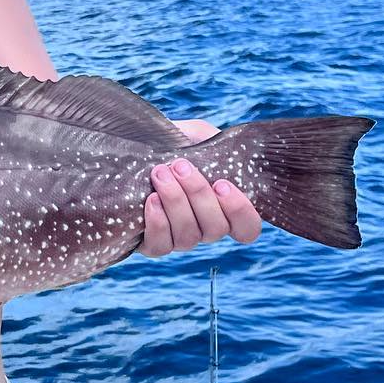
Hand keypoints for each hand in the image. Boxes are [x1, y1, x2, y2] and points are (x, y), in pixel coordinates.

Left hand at [139, 119, 262, 258]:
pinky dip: (158, 223)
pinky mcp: (154, 245)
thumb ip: (213, 140)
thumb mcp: (197, 136)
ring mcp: (181, 240)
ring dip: (175, 203)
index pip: (248, 227)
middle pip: (216, 228)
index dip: (240, 211)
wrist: (135, 154)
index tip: (222, 183)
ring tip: (160, 173)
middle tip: (181, 166)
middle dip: (198, 195)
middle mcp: (205, 229)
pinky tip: (151, 199)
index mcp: (224, 207)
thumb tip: (217, 143)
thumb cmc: (172, 147)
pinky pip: (161, 246)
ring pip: (189, 237)